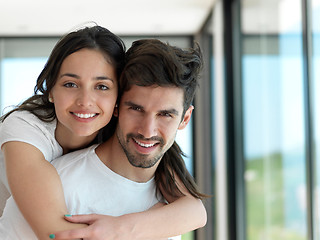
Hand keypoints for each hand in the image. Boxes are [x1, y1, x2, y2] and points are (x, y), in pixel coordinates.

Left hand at [51, 214, 168, 239]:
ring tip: (70, 237)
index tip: (50, 235)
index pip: (72, 235)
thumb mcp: (95, 217)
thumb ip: (80, 218)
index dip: (60, 236)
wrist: (123, 230)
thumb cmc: (108, 222)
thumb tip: (66, 217)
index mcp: (91, 232)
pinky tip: (81, 239)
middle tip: (54, 238)